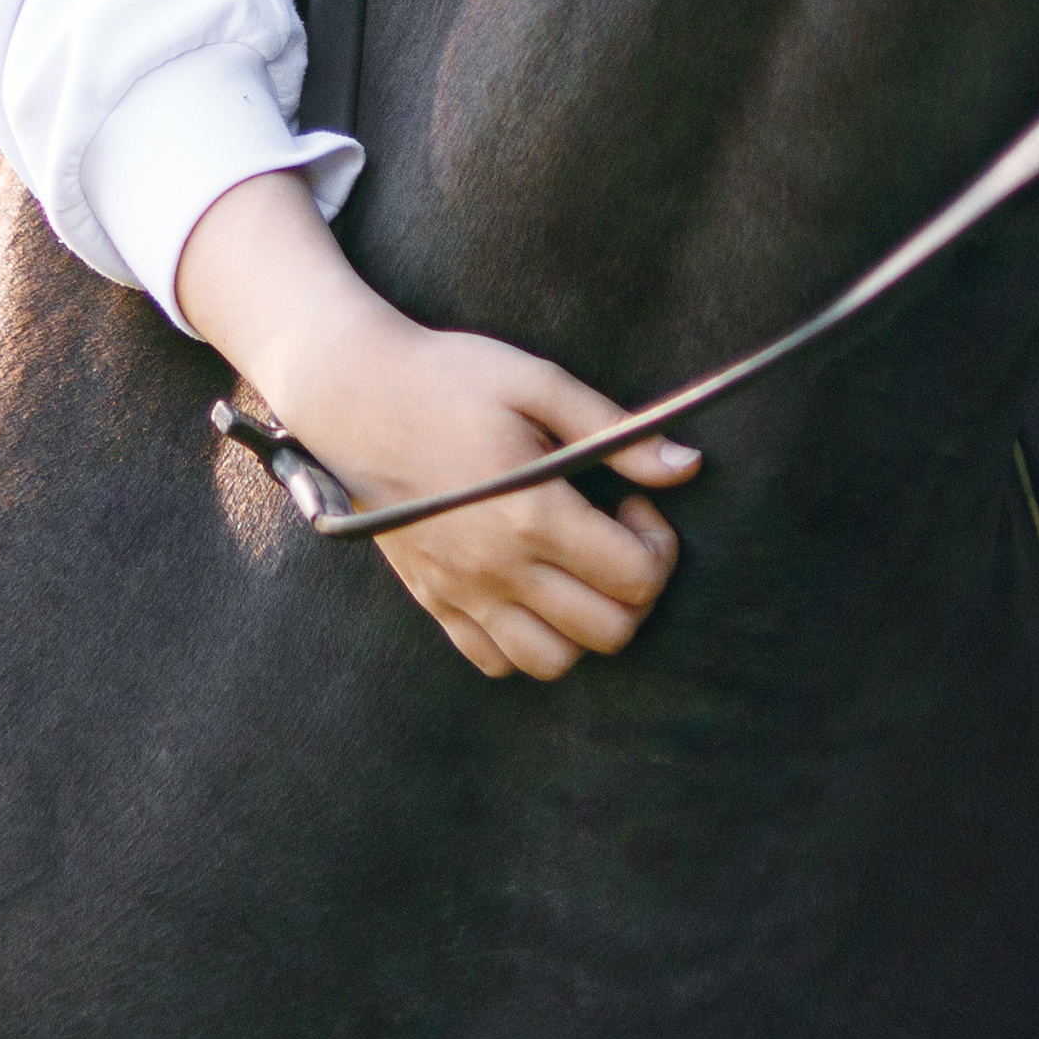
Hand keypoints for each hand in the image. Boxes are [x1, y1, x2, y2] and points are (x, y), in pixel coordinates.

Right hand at [176, 172, 698, 680]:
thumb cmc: (447, 378)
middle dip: (634, 590)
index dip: (657, 543)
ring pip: (553, 661)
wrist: (351, 394)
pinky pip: (494, 660)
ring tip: (576, 569)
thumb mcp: (538, 383)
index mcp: (531, 514)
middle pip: (608, 632)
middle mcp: (498, 569)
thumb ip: (616, 433)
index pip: (636, 578)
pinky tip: (530, 589)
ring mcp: (461, 593)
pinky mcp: (432, 600)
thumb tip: (687, 467)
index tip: (631, 501)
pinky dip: (526, 642)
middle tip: (614, 535)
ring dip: (584, 626)